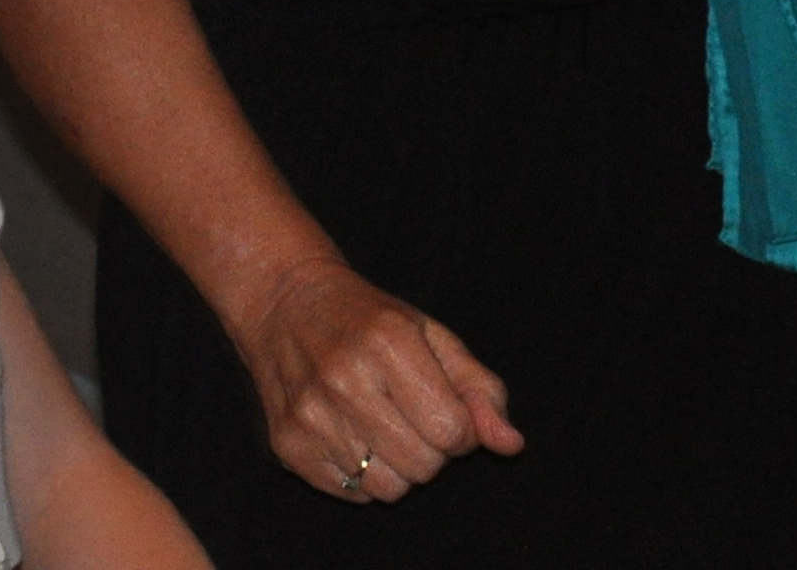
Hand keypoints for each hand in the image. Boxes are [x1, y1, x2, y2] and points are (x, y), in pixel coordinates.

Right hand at [228, 253, 522, 502]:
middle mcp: (344, 379)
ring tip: (382, 426)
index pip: (452, 431)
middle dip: (431, 449)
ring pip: (389, 488)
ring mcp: (310, 415)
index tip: (445, 408)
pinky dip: (362, 475)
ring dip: (398, 466)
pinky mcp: (287, 444)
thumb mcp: (432, 336)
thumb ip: (479, 390)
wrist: (285, 302)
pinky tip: (351, 434)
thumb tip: (511, 445)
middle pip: (423, 466)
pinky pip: (353, 494)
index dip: (461, 429)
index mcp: (388, 343)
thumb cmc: (370, 320)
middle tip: (411, 416)